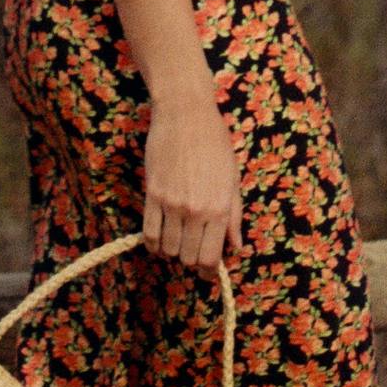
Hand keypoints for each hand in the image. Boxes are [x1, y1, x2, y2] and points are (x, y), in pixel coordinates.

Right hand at [143, 89, 245, 274]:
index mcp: (219, 209)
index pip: (210, 258)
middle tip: (192, 256)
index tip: (206, 273)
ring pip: (168, 249)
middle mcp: (195, 211)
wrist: (186, 113)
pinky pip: (148, 232)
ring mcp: (172, 203)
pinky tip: (158, 242)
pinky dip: (153, 244)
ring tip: (176, 245)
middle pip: (188, 257)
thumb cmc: (215, 142)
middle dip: (190, 262)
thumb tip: (237, 247)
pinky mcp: (152, 194)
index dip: (208, 272)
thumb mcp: (233, 178)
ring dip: (172, 253)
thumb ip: (234, 216)